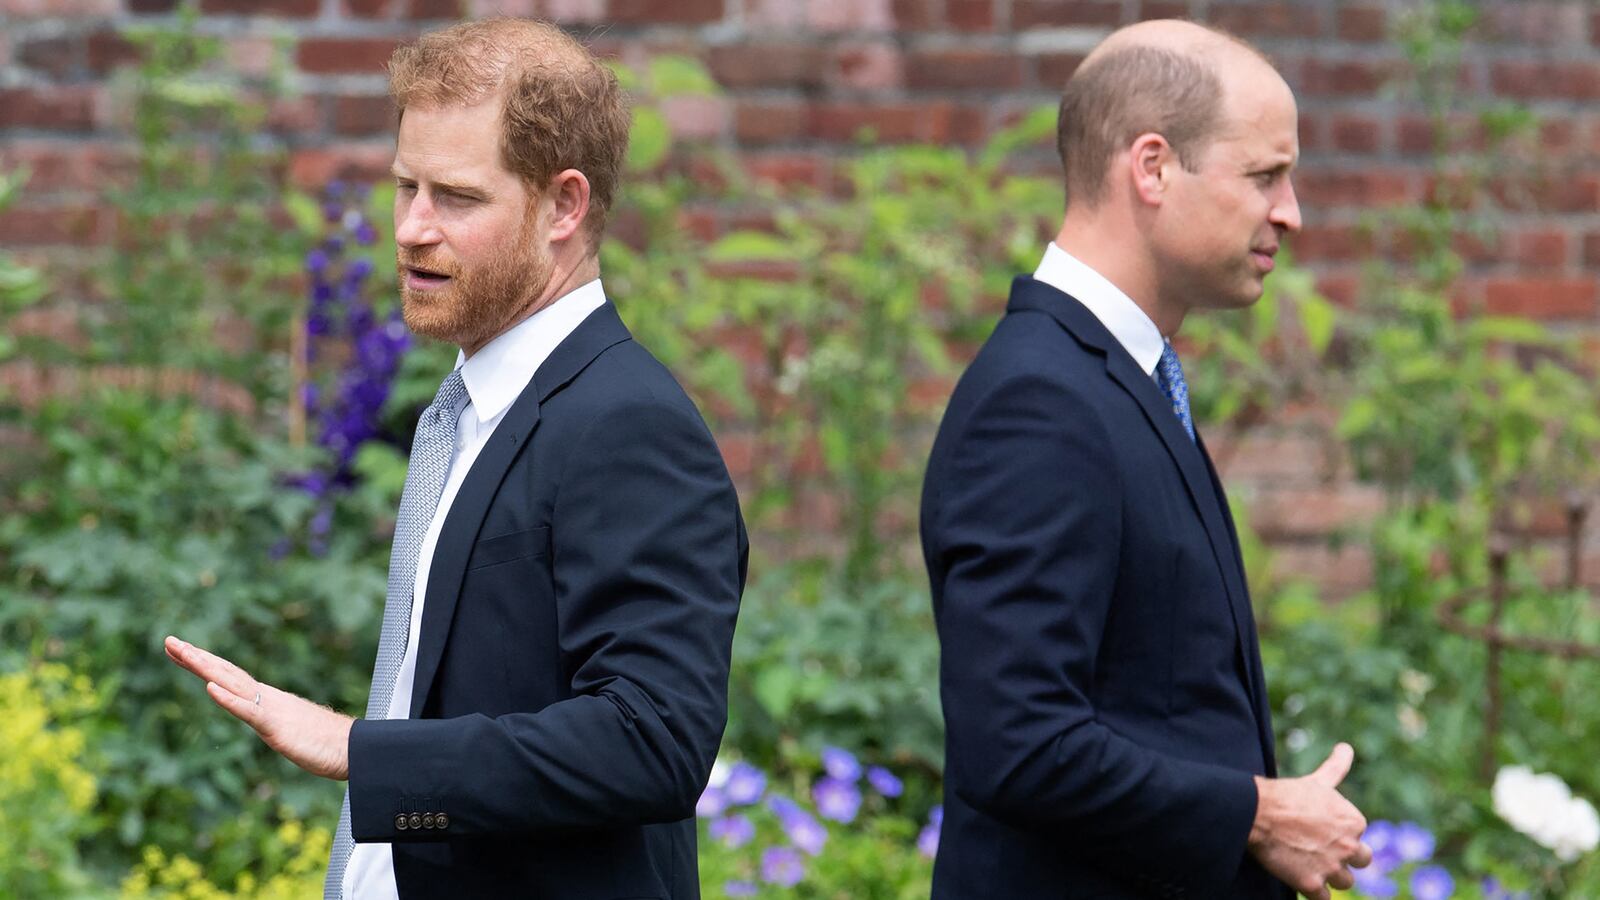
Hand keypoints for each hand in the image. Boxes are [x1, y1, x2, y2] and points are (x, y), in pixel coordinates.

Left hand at [165, 635, 353, 780]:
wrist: (353, 749)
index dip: (203, 662)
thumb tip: (266, 719)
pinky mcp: (276, 727)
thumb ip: (275, 721)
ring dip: (205, 668)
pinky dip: (228, 699)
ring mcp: (271, 710)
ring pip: (232, 684)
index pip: (228, 676)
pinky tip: (210, 689)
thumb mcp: (290, 730)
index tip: (179, 650)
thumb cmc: (325, 743)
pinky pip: (249, 711)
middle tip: (169, 640)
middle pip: (225, 672)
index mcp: (266, 699)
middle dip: (195, 657)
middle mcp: (266, 697)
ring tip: (183, 653)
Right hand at [1247, 742, 1372, 899]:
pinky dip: (1315, 893)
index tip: (1320, 830)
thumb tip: (1346, 747)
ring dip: (1330, 876)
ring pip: (1344, 882)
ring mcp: (1332, 867)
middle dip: (1343, 858)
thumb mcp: (1317, 781)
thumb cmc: (1286, 794)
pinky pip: (1324, 899)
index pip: (1358, 836)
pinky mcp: (1312, 884)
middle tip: (1320, 851)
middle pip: (1360, 861)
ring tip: (1308, 864)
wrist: (1257, 811)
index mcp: (1354, 821)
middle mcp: (1349, 846)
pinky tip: (1302, 879)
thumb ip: (1336, 767)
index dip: (1340, 835)